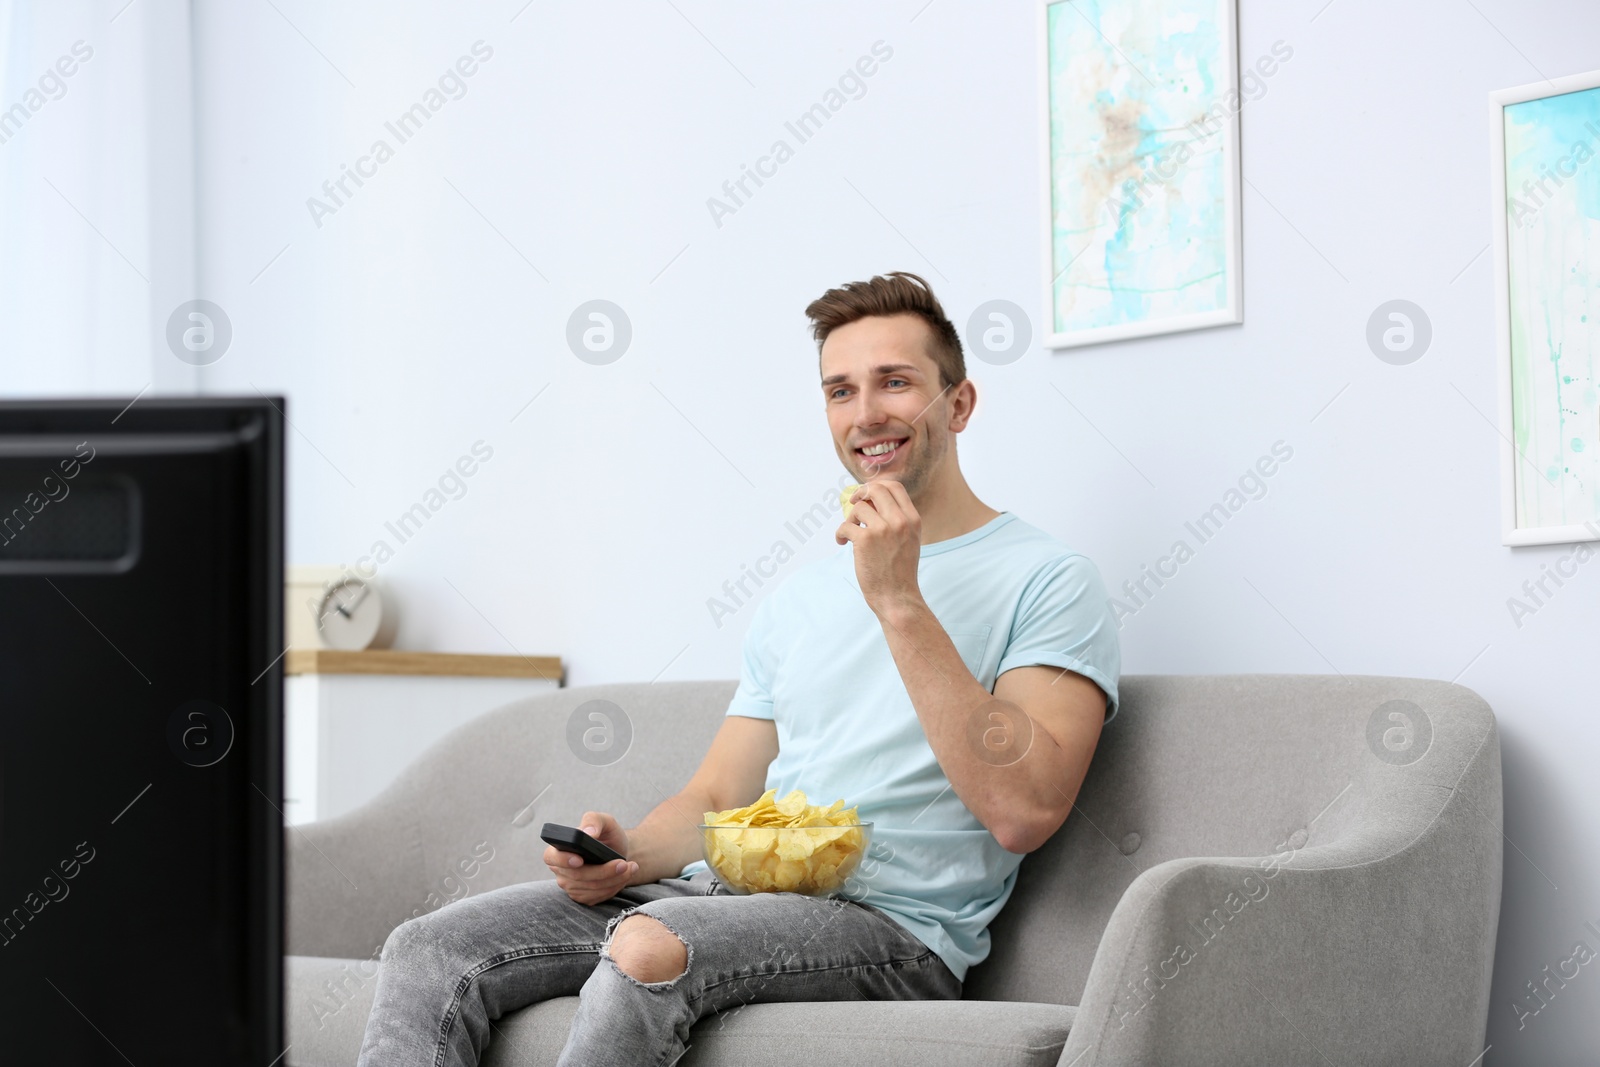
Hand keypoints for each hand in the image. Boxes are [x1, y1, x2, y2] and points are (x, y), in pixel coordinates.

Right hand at [542, 811, 639, 905]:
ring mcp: (571, 886)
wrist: (618, 852)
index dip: (563, 860)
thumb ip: (594, 820)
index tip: (580, 860)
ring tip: (630, 867)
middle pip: (578, 876)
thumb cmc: (608, 835)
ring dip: (614, 879)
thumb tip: (588, 832)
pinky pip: (599, 896)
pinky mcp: (583, 897)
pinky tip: (624, 876)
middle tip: (623, 864)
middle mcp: (561, 870)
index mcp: (558, 849)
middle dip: (603, 871)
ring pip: (592, 888)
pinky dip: (615, 886)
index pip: (551, 857)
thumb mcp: (605, 822)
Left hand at [835, 479, 923, 616]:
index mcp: (912, 519)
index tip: (866, 496)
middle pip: (875, 489)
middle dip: (860, 494)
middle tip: (853, 505)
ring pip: (858, 508)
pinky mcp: (865, 540)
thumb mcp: (908, 540)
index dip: (877, 486)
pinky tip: (842, 542)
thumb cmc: (899, 572)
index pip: (895, 487)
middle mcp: (900, 520)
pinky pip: (846, 525)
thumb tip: (870, 502)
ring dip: (850, 519)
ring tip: (851, 535)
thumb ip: (896, 520)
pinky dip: (840, 534)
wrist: (897, 597)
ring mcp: (883, 529)